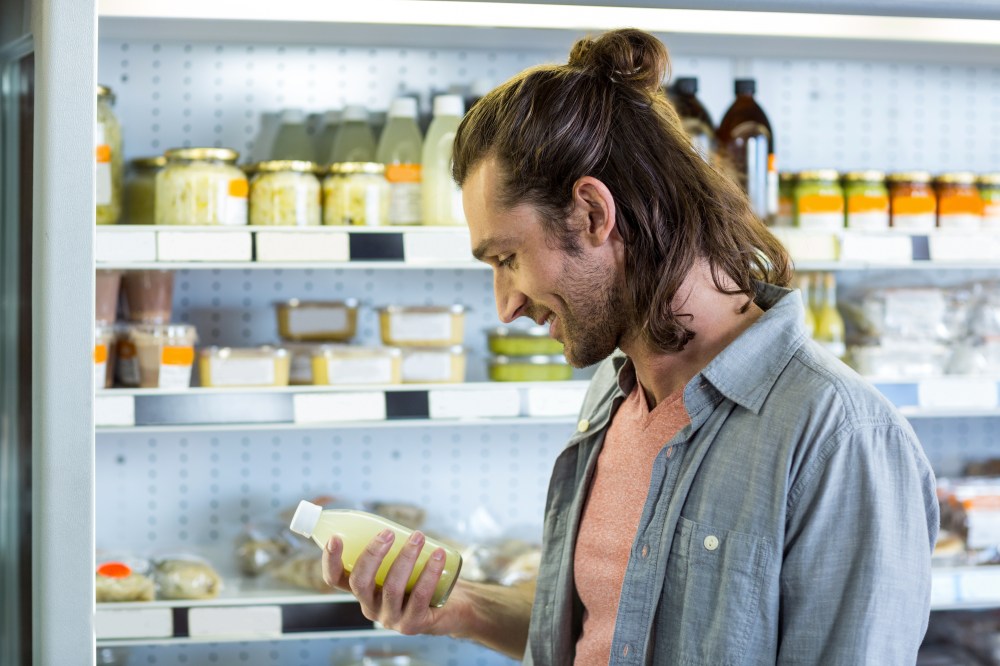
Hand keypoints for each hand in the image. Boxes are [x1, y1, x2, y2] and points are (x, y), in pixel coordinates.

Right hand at [321, 529, 449, 635]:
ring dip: (405, 558)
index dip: (330, 561)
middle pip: (360, 583)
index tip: (336, 537)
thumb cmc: (421, 578)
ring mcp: (390, 618)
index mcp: (363, 590)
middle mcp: (371, 607)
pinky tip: (438, 556)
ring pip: (391, 588)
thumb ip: (390, 547)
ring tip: (418, 536)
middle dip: (372, 554)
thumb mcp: (400, 564)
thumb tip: (388, 517)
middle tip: (388, 533)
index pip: (335, 579)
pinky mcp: (412, 624)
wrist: (451, 608)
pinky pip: (419, 596)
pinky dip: (429, 573)